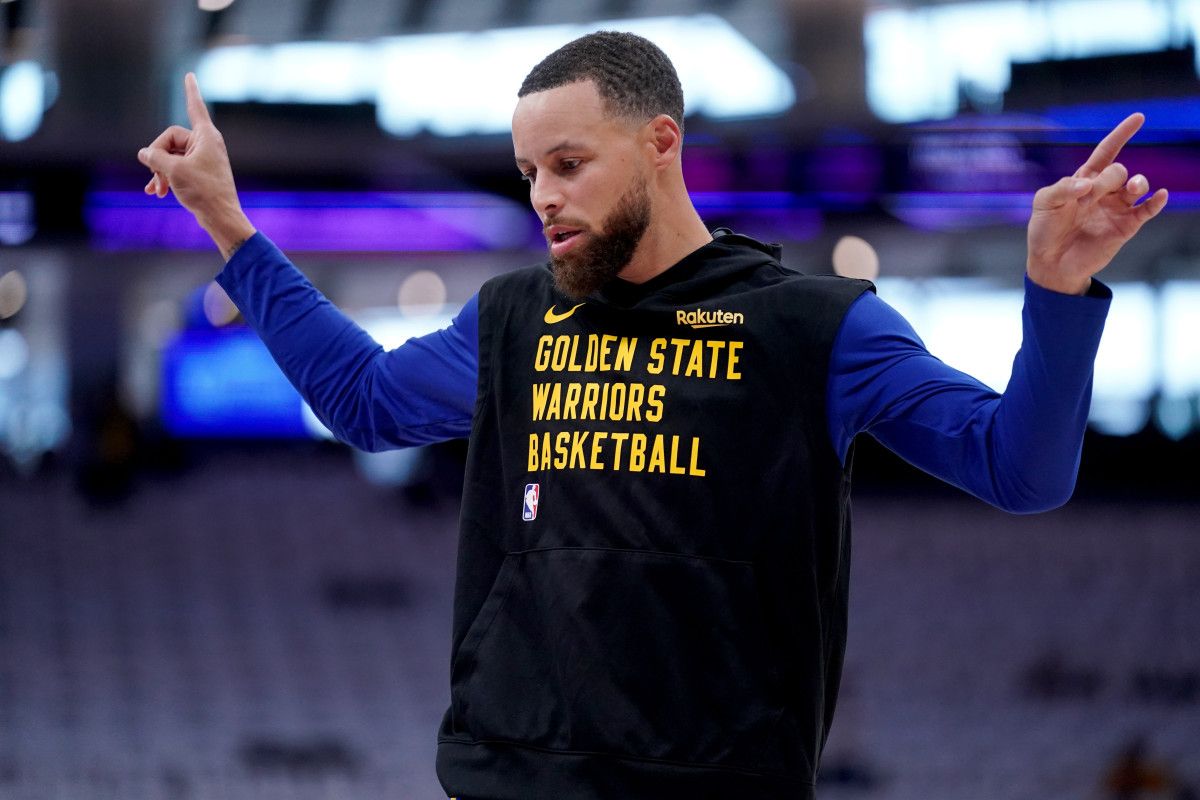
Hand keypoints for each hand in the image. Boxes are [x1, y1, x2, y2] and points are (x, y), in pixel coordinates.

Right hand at [137, 73, 255, 259]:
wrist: (221, 217)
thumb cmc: (203, 191)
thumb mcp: (173, 170)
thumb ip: (155, 157)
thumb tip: (144, 152)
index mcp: (206, 136)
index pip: (195, 107)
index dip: (190, 91)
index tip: (190, 75)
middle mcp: (206, 144)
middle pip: (169, 140)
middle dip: (158, 158)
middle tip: (155, 176)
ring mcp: (202, 159)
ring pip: (170, 156)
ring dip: (160, 172)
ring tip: (156, 189)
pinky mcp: (199, 173)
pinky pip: (176, 168)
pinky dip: (165, 178)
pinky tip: (155, 192)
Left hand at [1026, 113, 1168, 294]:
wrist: (1051, 264)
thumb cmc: (1044, 231)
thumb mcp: (1043, 204)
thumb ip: (1061, 188)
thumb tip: (1087, 184)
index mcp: (1084, 180)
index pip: (1106, 152)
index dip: (1121, 134)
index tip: (1138, 118)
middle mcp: (1103, 191)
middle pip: (1118, 171)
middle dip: (1110, 177)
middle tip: (1091, 196)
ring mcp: (1116, 208)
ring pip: (1137, 186)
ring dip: (1138, 183)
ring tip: (1134, 187)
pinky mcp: (1125, 227)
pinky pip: (1147, 210)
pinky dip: (1156, 202)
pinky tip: (1160, 196)